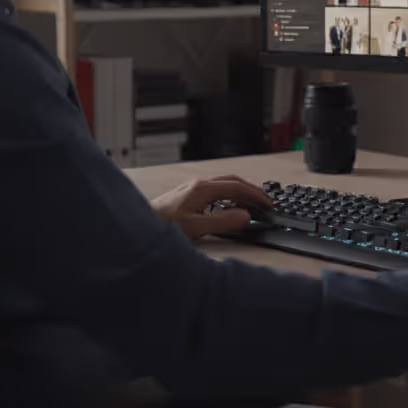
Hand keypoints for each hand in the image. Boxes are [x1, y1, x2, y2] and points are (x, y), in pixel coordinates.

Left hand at [150, 175, 272, 239]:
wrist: (139, 226)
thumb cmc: (163, 226)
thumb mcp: (196, 227)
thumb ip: (223, 222)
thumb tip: (245, 216)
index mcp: (202, 188)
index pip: (237, 186)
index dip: (256, 195)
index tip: (269, 204)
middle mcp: (198, 184)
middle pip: (232, 181)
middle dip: (251, 190)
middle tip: (266, 201)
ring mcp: (192, 188)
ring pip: (223, 184)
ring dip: (241, 191)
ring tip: (253, 203)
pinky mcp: (188, 194)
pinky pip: (215, 190)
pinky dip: (229, 195)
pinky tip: (230, 205)